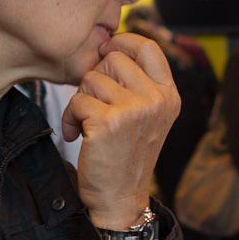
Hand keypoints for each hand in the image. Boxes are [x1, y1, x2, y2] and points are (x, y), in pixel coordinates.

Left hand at [61, 32, 179, 229]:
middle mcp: (156, 100)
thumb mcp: (148, 116)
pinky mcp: (108, 122)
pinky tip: (77, 135)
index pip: (149, 47)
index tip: (106, 51)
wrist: (121, 198)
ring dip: (81, 99)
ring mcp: (134, 110)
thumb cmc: (127, 156)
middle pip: (114, 58)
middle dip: (96, 77)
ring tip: (87, 123)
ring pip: (91, 78)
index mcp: (169, 95)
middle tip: (96, 103)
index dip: (123, 41)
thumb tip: (110, 46)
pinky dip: (70, 118)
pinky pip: (77, 100)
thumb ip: (139, 83)